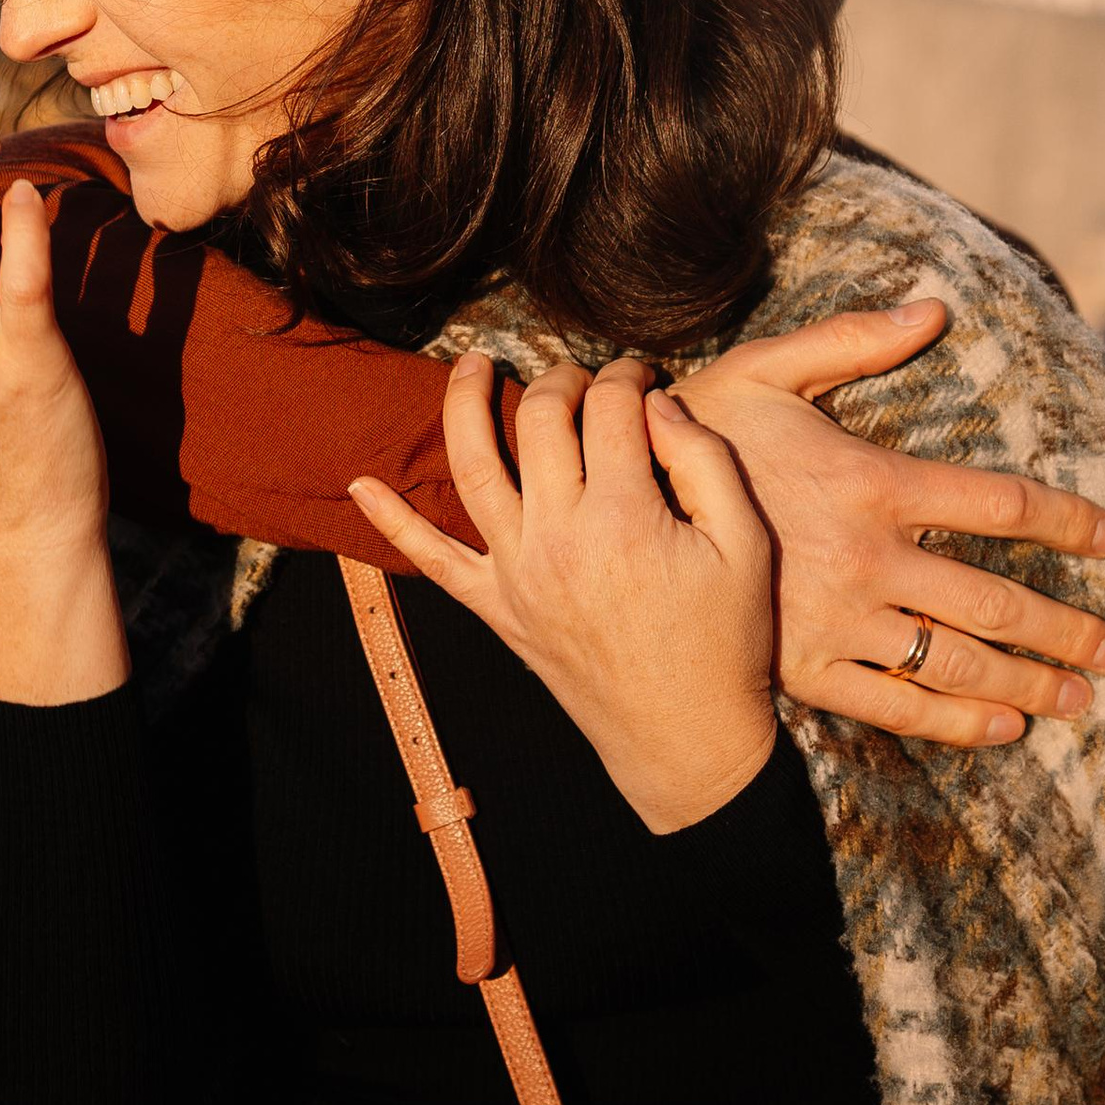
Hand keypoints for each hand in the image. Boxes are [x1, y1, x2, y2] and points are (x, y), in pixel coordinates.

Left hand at [349, 357, 778, 832]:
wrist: (683, 739)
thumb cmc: (725, 642)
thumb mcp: (745, 545)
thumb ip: (705, 461)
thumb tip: (658, 403)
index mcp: (626, 517)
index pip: (612, 410)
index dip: (629, 377)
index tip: (643, 376)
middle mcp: (558, 537)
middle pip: (540, 421)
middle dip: (562, 380)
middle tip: (583, 377)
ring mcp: (518, 573)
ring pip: (473, 468)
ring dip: (464, 405)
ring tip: (471, 365)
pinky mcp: (496, 608)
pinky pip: (433, 561)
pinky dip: (392, 524)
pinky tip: (359, 486)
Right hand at [675, 297, 1104, 747]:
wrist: (615, 515)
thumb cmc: (697, 430)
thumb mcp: (768, 368)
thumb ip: (854, 339)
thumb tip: (934, 308)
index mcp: (871, 483)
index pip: (999, 503)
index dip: (1066, 520)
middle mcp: (867, 558)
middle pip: (995, 600)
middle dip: (1066, 628)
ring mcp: (837, 621)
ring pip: (954, 661)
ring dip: (1028, 681)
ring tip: (1081, 695)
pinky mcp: (802, 668)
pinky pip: (893, 705)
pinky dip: (954, 722)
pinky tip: (1002, 726)